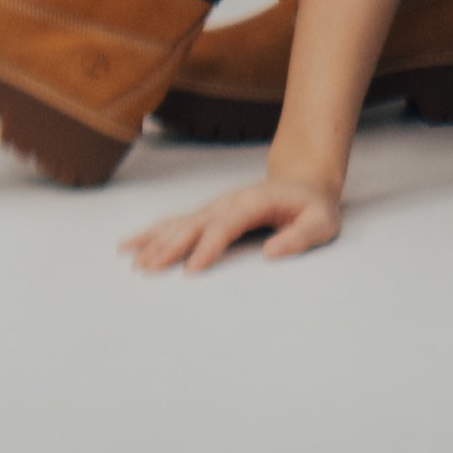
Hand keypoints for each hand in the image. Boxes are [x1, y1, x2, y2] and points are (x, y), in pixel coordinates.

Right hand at [121, 175, 342, 272]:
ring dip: (157, 241)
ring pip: (181, 223)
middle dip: (172, 246)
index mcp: (255, 203)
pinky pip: (176, 223)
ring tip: (134, 260)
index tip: (191, 270)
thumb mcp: (321, 222)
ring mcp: (216, 207)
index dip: (208, 246)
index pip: (228, 225)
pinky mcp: (209, 214)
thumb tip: (272, 252)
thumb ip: (300, 237)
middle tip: (149, 268)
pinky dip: (152, 233)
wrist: (303, 183)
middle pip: (196, 224)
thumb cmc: (313, 207)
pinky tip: (131, 245)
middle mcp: (230, 202)